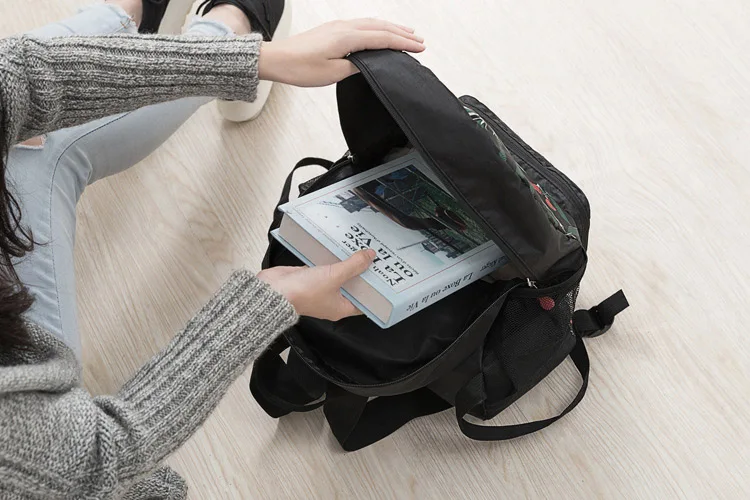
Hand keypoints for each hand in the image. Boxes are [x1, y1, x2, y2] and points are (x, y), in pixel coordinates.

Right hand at [257, 249, 375, 320]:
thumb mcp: (334, 277)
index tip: (385, 278)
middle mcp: (332, 300)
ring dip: (348, 264)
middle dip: (362, 273)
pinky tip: (339, 248)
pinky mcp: (310, 277)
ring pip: (339, 275)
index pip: (364, 302)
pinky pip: (325, 267)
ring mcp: (320, 288)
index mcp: (341, 308)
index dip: (375, 291)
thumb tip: (370, 256)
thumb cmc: (302, 293)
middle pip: (353, 286)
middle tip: (375, 259)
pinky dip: (332, 259)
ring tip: (361, 250)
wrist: (273, 290)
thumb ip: (353, 266)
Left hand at [258, 18, 425, 86]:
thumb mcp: (332, 73)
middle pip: (381, 27)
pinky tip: (379, 32)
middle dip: (402, 34)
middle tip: (419, 41)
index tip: (419, 48)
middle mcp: (344, 27)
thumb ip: (356, 67)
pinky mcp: (332, 30)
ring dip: (391, 28)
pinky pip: (362, 24)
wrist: (276, 59)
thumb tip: (371, 64)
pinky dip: (377, 27)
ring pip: (372, 23)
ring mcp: (338, 26)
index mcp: (347, 37)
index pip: (383, 38)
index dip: (403, 43)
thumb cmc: (300, 67)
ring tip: (406, 34)